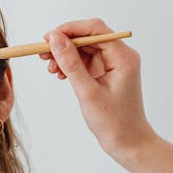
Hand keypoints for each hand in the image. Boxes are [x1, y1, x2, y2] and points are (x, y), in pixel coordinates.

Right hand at [40, 19, 156, 160]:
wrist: (128, 143)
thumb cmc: (115, 122)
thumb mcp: (88, 92)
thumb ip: (71, 63)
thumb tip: (56, 40)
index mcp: (123, 57)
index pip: (95, 29)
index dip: (70, 30)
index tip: (49, 38)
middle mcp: (121, 56)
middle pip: (88, 37)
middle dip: (64, 44)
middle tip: (44, 53)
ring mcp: (114, 65)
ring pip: (85, 49)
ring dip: (65, 55)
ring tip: (51, 68)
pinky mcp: (106, 73)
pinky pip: (85, 61)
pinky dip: (71, 65)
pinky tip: (60, 74)